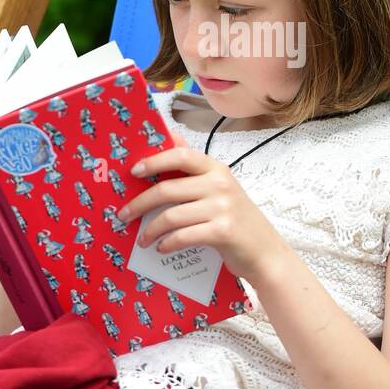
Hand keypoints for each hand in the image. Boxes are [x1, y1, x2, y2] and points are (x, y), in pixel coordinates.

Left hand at [117, 127, 288, 290]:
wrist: (265, 252)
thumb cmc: (238, 220)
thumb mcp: (220, 189)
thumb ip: (195, 168)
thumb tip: (170, 136)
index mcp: (217, 169)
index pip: (181, 155)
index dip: (154, 161)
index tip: (133, 172)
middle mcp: (220, 184)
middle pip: (167, 189)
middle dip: (140, 203)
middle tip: (124, 215)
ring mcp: (222, 207)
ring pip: (171, 215)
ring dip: (150, 229)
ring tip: (142, 239)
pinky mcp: (222, 231)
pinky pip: (183, 236)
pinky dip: (167, 244)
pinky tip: (161, 248)